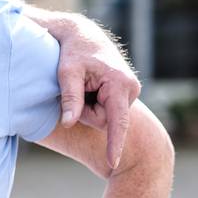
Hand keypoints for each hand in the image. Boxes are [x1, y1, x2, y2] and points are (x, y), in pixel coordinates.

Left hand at [53, 16, 140, 169]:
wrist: (83, 34)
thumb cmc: (73, 52)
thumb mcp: (67, 73)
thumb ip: (70, 98)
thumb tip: (68, 123)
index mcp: (120, 84)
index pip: (116, 121)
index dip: (114, 144)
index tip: (112, 163)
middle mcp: (130, 89)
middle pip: (105, 120)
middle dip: (87, 111)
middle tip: (76, 87)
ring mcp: (130, 91)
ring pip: (105, 115)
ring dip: (89, 105)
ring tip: (84, 83)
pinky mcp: (125, 92)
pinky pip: (106, 109)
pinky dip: (94, 102)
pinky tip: (90, 85)